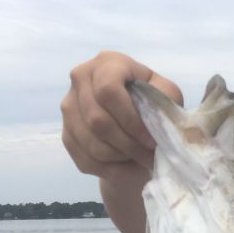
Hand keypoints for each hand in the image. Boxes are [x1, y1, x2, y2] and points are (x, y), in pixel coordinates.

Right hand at [60, 50, 182, 181]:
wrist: (135, 124)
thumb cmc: (154, 105)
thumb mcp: (167, 96)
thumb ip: (165, 100)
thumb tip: (155, 121)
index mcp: (108, 63)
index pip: (108, 91)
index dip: (130, 120)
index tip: (151, 139)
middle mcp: (81, 78)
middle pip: (98, 121)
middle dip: (128, 144)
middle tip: (149, 156)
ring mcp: (69, 106)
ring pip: (92, 143)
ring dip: (121, 158)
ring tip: (141, 160)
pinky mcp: (66, 132)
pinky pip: (86, 158)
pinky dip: (110, 169)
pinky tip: (127, 165)